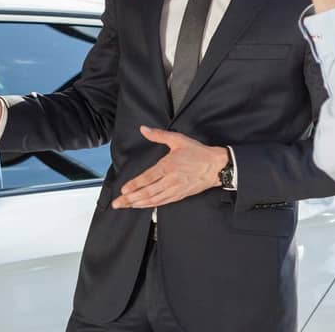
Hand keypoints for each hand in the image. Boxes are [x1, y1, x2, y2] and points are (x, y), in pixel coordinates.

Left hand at [112, 126, 228, 208]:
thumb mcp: (178, 139)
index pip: (147, 178)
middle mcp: (170, 180)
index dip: (134, 185)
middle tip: (118, 203)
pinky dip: (150, 205)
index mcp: (168, 166)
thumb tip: (144, 129)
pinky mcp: (180, 195)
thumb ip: (158, 135)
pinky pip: (162, 202)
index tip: (123, 190)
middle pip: (147, 192)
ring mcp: (175, 189)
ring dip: (138, 204)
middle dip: (130, 199)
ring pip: (153, 200)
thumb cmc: (198, 153)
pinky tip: (142, 205)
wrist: (217, 166)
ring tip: (126, 206)